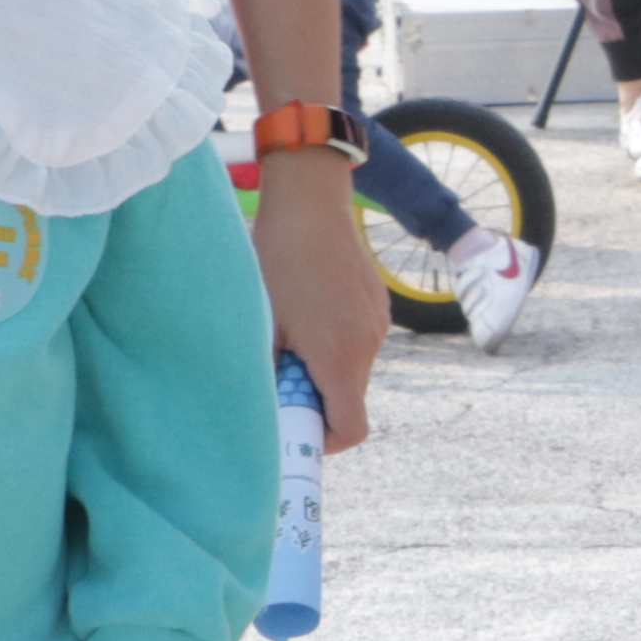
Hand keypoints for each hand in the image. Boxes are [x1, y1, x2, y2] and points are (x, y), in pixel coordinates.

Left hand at [251, 158, 382, 454]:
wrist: (310, 199)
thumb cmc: (276, 259)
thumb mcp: (262, 323)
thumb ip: (270, 372)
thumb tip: (264, 406)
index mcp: (338, 357)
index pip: (351, 430)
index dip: (322, 441)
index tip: (292, 426)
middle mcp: (368, 345)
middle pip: (349, 399)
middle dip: (315, 399)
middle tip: (278, 375)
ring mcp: (377, 322)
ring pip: (351, 369)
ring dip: (322, 368)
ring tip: (289, 334)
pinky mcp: (376, 303)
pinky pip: (357, 340)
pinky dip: (333, 342)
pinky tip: (306, 309)